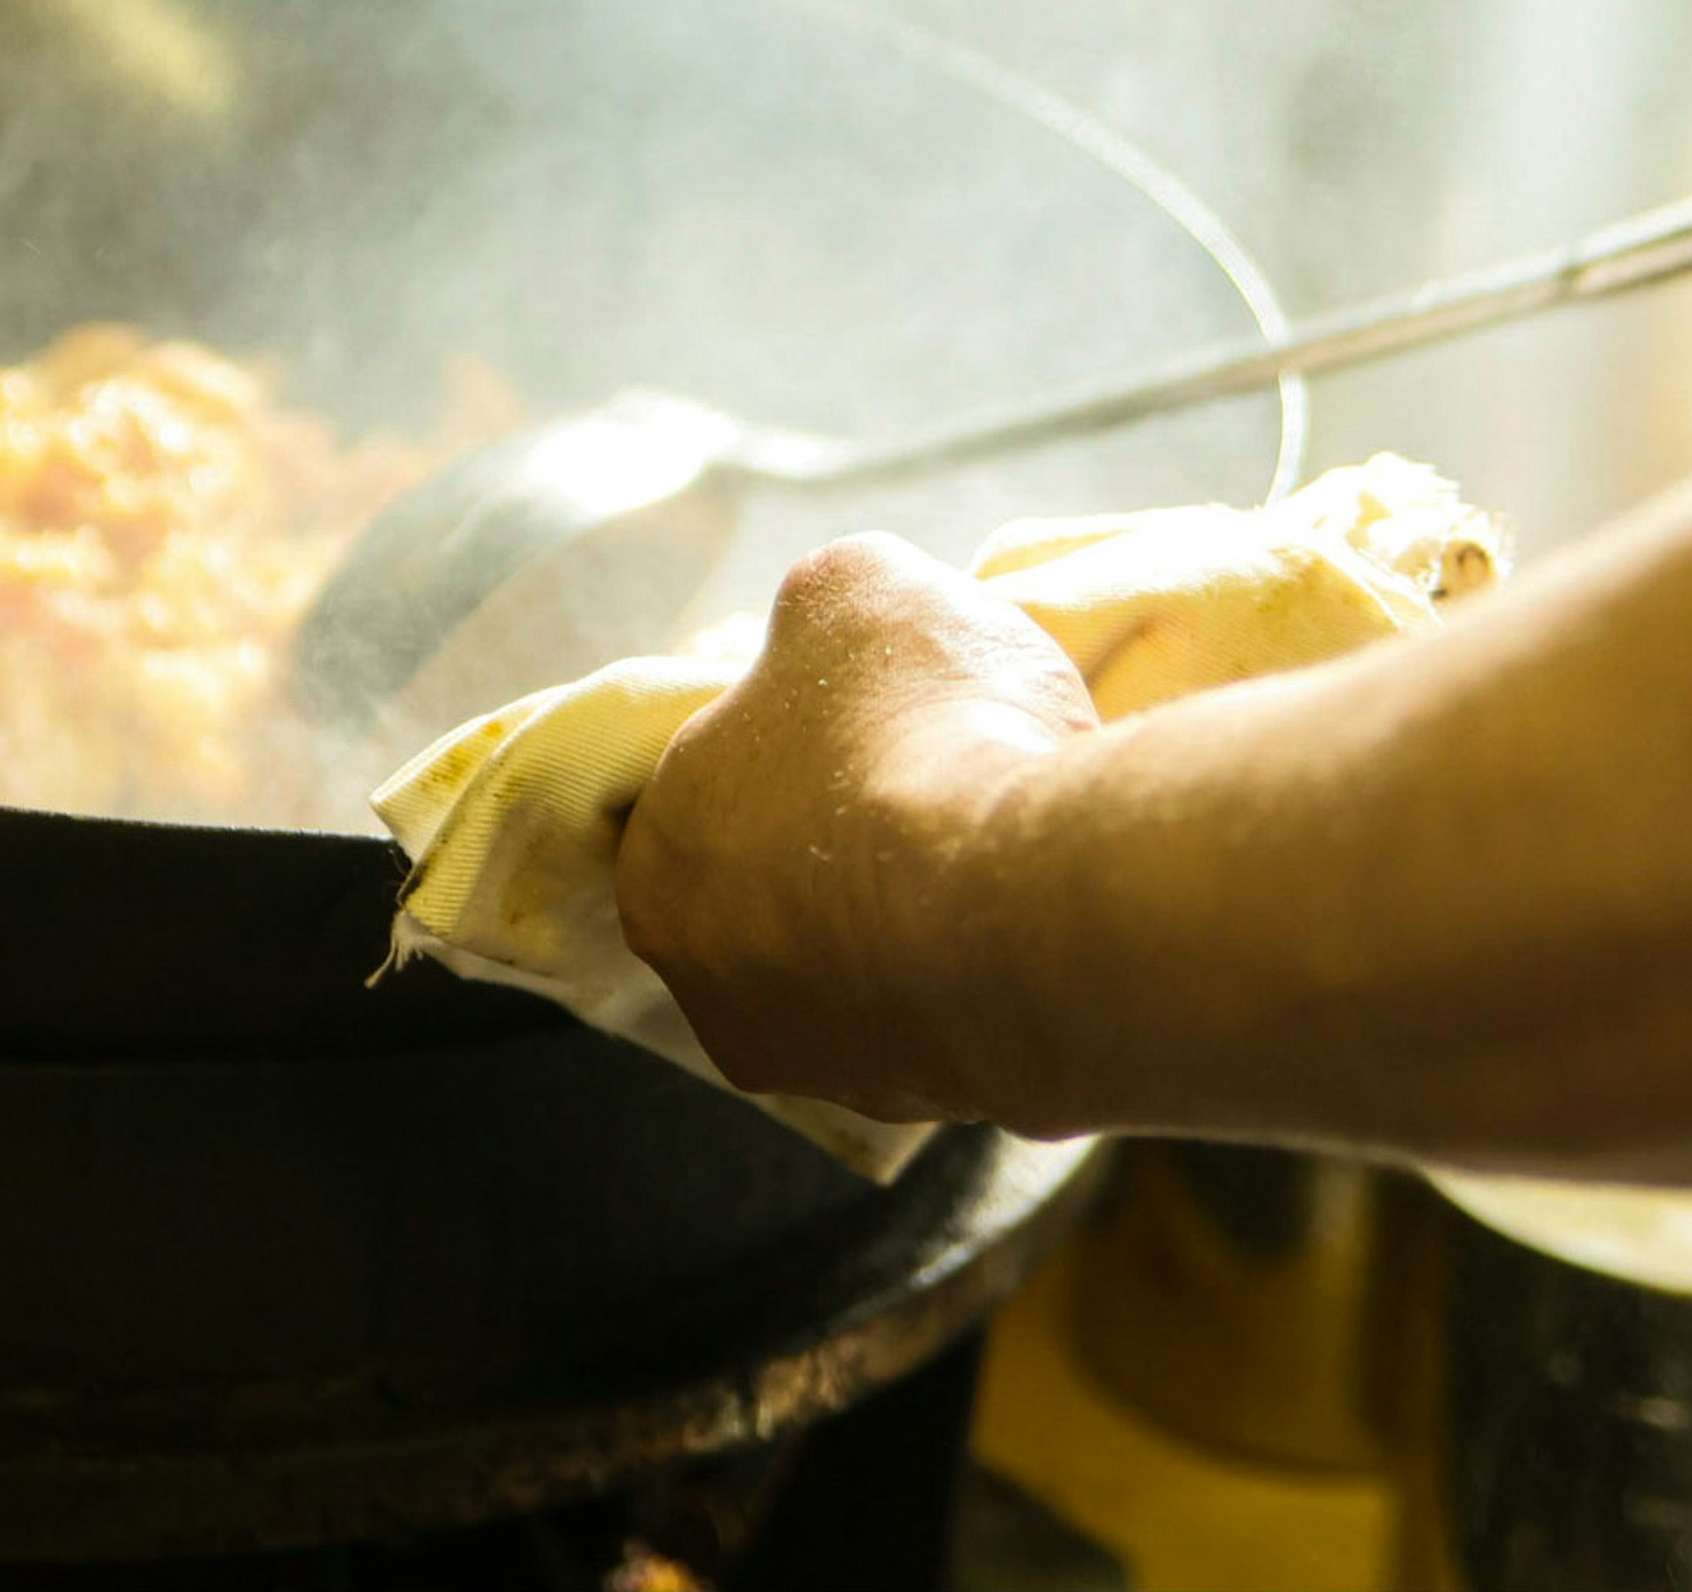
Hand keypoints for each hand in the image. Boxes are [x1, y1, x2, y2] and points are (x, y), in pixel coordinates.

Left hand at [615, 533, 1096, 1121]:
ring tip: (993, 839)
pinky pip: (944, 1010)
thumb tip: (825, 632)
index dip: (797, 732)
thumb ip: (817, 607)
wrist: (1034, 902)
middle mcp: (708, 985)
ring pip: (863, 955)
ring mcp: (819, 1063)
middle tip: (936, 772)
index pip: (715, 780)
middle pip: (784, 877)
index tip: (871, 712)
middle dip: (849, 830)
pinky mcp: (923, 1104)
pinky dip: (976, 962)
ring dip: (913, 905)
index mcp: (657, 862)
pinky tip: (1022, 910)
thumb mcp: (855, 587)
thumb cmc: (916, 730)